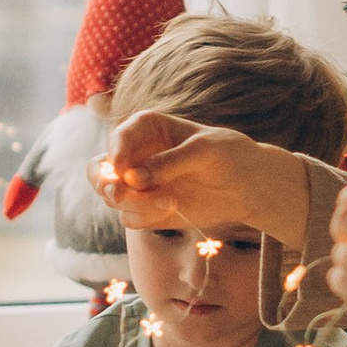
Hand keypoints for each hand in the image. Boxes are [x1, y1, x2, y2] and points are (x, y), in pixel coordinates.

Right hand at [99, 110, 309, 247]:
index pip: (118, 138)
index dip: (116, 154)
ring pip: (112, 197)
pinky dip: (145, 216)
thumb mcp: (203, 151)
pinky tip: (174, 208)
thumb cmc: (228, 155)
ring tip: (169, 203)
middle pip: (99, 169)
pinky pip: (129, 217)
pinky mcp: (147, 208)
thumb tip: (132, 179)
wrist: (248, 185)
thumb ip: (168, 162)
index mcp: (146, 128)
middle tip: (119, 194)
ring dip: (133, 203)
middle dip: (104, 183)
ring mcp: (139, 184)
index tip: (124, 171)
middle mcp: (136, 155)